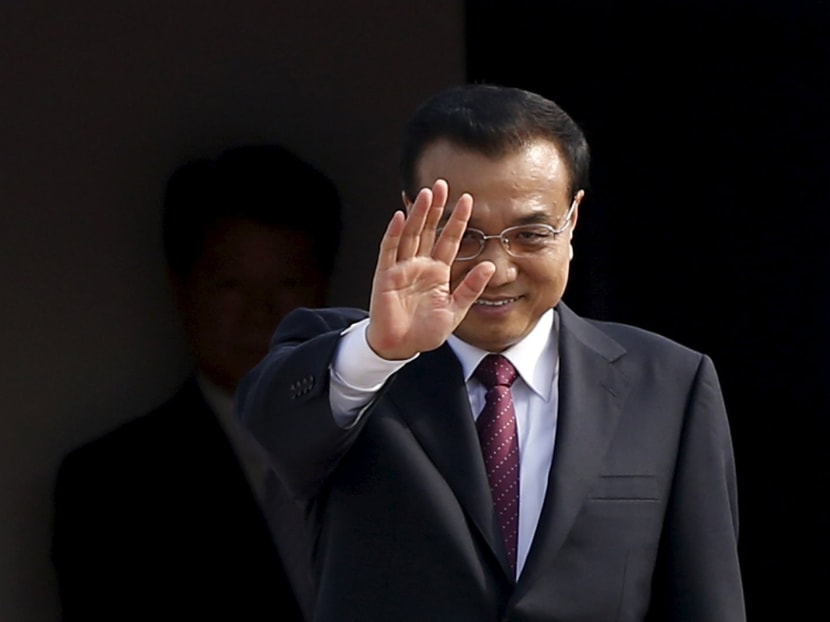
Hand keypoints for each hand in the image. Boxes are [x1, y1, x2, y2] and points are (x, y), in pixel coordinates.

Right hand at [366, 179, 494, 359]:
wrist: (401, 347)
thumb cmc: (425, 331)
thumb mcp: (455, 310)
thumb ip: (471, 288)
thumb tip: (490, 267)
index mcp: (438, 272)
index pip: (450, 240)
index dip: (458, 220)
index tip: (468, 199)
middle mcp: (420, 265)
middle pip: (428, 230)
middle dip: (436, 208)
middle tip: (442, 184)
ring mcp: (401, 268)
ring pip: (411, 234)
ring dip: (417, 214)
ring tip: (425, 193)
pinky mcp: (385, 275)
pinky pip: (389, 250)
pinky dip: (394, 233)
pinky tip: (399, 217)